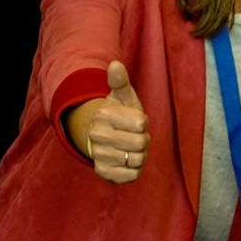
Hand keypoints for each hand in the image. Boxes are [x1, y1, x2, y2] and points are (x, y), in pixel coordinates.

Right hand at [75, 61, 149, 182]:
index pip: (141, 124)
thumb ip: (120, 81)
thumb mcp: (122, 97)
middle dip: (142, 141)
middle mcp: (97, 135)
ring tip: (128, 149)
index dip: (143, 124)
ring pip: (138, 160)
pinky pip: (132, 175)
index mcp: (103, 115)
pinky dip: (134, 170)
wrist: (100, 139)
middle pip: (141, 143)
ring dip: (139, 156)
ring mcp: (99, 154)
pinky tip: (125, 161)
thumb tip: (116, 64)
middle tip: (132, 137)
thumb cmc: (118, 116)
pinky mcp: (103, 172)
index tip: (133, 122)